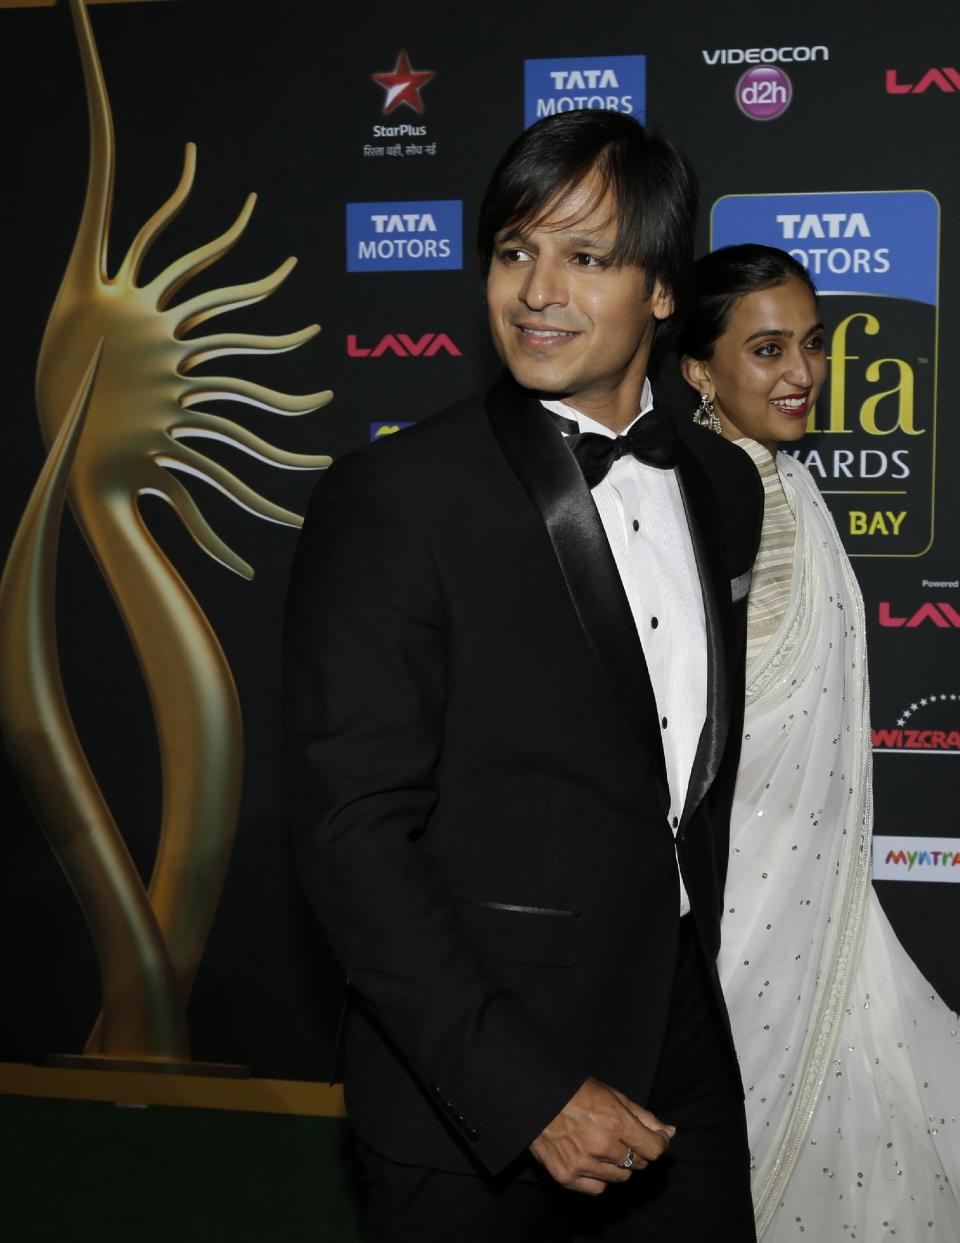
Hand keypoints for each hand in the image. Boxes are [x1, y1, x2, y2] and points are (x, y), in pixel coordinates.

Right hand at [530, 1078, 674, 1195]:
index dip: (657, 1144)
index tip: (653, 1139)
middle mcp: (601, 1145)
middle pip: (639, 1164)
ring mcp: (584, 1164)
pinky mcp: (567, 1176)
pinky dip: (598, 1178)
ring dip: (617, 1165)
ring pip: (621, 1178)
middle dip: (635, 1151)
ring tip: (600, 1145)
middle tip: (618, 1135)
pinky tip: (589, 1159)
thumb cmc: (575, 1092)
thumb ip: (643, 1116)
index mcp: (615, 1121)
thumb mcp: (612, 1095)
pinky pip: (598, 1188)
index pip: (654, 1150)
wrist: (534, 1098)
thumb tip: (669, 1133)